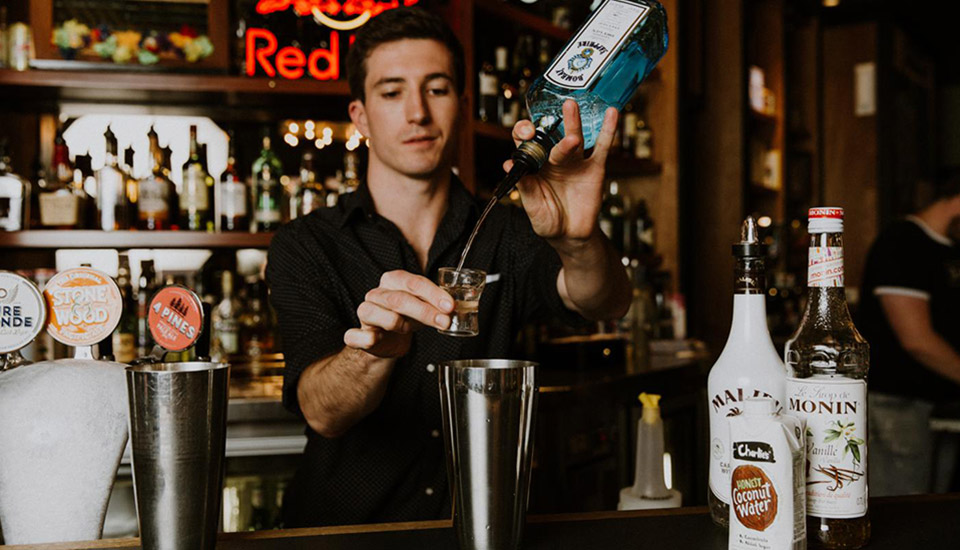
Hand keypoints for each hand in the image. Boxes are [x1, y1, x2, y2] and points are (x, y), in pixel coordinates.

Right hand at [343, 270, 454, 357]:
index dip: (433, 294)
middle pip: (400, 299)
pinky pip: (356, 335)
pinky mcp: (356, 334)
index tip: (450, 305)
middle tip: (444, 321)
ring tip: (410, 330)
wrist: (385, 343)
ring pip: (381, 315)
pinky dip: (366, 338)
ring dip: (401, 325)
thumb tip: (454, 307)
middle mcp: (376, 293)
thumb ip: (436, 305)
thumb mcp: (422, 307)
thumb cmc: (405, 319)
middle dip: (425, 311)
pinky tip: (375, 338)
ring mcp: (365, 312)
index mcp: (393, 281)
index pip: (414, 282)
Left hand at [503, 100, 618, 246]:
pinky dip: (608, 130)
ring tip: (570, 105)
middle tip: (547, 118)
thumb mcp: (532, 206)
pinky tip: (612, 113)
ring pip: (574, 136)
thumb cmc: (548, 220)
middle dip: (550, 123)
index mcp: (535, 165)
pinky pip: (602, 147)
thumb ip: (525, 186)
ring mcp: (575, 161)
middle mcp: (554, 158)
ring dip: (572, 120)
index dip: (524, 134)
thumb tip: (509, 164)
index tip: (526, 134)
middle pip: (551, 135)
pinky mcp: (595, 168)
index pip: (527, 142)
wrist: (571, 235)